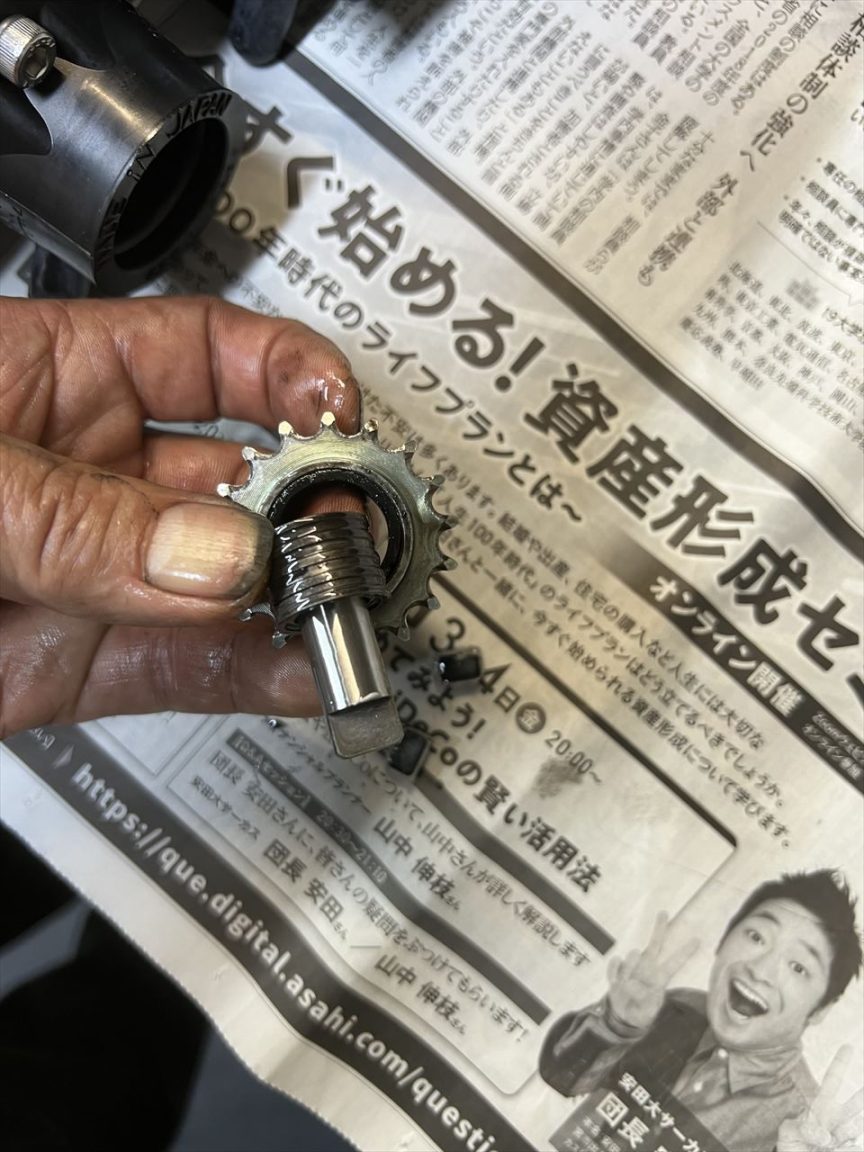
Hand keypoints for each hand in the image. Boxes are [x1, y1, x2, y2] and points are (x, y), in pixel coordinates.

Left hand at [0, 295, 359, 733]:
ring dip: (298, 598)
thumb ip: (78, 519)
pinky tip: (301, 673)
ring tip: (346, 612)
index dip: (288, 374)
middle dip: (310, 504)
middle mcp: (90, 478)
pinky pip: (184, 669)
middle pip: (242, 479)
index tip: (341, 412)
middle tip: (347, 538)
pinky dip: (251, 676)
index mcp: (57, 380)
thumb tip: (218, 554)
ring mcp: (93, 577)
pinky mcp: (77, 666)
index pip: (208, 354)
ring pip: (227, 587)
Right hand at [606, 911, 698, 1032]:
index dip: (685, 952)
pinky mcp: (618, 972)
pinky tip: (616, 982)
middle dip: (659, 929)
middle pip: (655, 945)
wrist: (624, 1017)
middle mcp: (647, 969)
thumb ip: (642, 997)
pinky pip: (615, 966)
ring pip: (632, 957)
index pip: (674, 963)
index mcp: (659, 978)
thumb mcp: (646, 1010)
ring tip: (627, 986)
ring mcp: (633, 969)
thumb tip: (631, 983)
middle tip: (664, 913)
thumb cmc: (641, 1011)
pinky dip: (615, 973)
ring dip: (630, 968)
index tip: (697, 940)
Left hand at [778, 1045, 863, 1151]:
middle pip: (854, 1104)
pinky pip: (852, 1149)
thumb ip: (803, 1130)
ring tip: (830, 1141)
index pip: (831, 1082)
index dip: (840, 1065)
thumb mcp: (789, 1134)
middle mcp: (836, 1121)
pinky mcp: (849, 1150)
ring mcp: (844, 1138)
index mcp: (820, 1108)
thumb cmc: (793, 1147)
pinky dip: (844, 1150)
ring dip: (848, 1130)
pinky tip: (834, 1149)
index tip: (848, 1046)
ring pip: (854, 1127)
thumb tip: (826, 1136)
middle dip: (862, 1095)